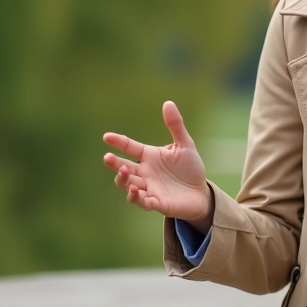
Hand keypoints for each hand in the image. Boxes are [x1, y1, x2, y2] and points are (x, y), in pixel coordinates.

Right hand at [102, 101, 212, 227]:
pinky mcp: (156, 203)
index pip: (129, 147)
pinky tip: (134, 190)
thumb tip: (168, 102)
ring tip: (125, 171)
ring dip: (123, 179)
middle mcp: (144, 172)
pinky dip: (136, 197)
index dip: (118, 142)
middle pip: (123, 167)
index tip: (106, 137)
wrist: (200, 193)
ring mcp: (148, 188)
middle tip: (107, 158)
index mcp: (149, 156)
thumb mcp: (185, 145)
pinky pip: (141, 201)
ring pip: (127, 184)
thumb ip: (176, 125)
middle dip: (114, 164)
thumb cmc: (190, 168)